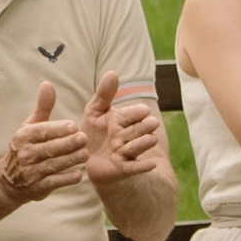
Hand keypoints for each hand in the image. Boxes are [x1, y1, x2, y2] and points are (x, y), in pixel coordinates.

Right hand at [0, 81, 86, 202]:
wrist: (9, 180)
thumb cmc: (26, 147)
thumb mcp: (30, 126)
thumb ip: (43, 107)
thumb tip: (48, 84)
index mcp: (23, 136)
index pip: (41, 131)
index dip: (57, 129)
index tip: (73, 126)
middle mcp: (25, 153)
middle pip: (48, 148)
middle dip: (66, 144)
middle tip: (84, 138)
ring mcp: (30, 172)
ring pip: (52, 165)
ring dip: (69, 160)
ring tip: (85, 155)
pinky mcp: (37, 187)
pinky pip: (52, 183)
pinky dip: (65, 179)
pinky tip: (78, 175)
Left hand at [81, 71, 163, 186]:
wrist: (88, 159)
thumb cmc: (93, 131)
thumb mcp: (95, 111)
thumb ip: (104, 94)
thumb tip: (113, 72)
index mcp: (121, 119)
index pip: (132, 113)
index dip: (136, 112)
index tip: (142, 110)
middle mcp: (127, 135)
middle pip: (139, 129)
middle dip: (145, 126)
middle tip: (152, 122)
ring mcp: (126, 152)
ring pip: (138, 146)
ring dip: (144, 143)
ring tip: (151, 139)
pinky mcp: (123, 168)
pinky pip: (134, 167)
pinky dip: (143, 166)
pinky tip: (152, 164)